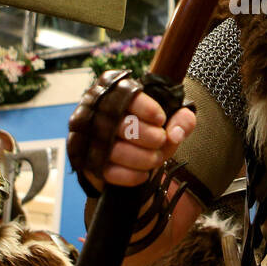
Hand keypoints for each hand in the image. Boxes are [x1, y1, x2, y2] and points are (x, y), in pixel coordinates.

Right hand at [68, 72, 197, 189]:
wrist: (125, 157)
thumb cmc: (147, 130)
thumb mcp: (168, 121)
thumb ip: (181, 120)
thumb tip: (176, 132)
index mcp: (114, 90)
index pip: (128, 95)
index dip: (148, 110)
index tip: (161, 120)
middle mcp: (96, 109)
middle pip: (126, 126)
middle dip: (152, 138)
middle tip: (161, 142)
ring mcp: (87, 136)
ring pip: (117, 151)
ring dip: (144, 159)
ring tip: (155, 159)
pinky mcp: (85, 161)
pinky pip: (109, 172)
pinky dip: (131, 175)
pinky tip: (143, 175)